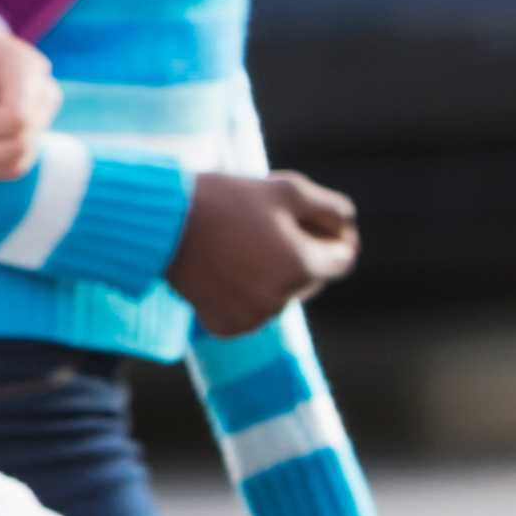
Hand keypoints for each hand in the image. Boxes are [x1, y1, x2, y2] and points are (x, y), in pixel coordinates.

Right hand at [166, 167, 360, 341]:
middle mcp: (282, 300)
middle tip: (269, 223)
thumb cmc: (229, 199)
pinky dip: (244, 292)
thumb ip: (330, 208)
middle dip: (300, 252)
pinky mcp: (226, 326)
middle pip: (309, 277)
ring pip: (279, 295)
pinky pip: (250, 311)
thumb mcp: (288, 189)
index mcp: (302, 266)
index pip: (342, 259)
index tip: (314, 219)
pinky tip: (225, 266)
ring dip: (271, 273)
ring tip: (243, 241)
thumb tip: (350, 228)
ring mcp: (253, 318)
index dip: (334, 236)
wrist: (164, 222)